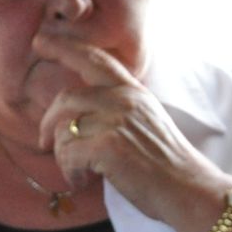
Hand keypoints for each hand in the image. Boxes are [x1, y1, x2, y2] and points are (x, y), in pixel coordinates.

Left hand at [33, 29, 224, 229]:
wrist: (190, 190)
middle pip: (66, 98)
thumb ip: (119, 109)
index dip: (64, 48)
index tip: (41, 40)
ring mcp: (116, 121)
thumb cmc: (167, 165)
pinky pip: (67, 154)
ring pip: (63, 130)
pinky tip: (83, 180)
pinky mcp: (108, 146)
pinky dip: (69, 171)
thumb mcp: (146, 122)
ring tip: (78, 172)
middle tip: (44, 141)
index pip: (95, 60)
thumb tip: (81, 113)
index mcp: (133, 92)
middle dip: (47, 122)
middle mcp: (124, 100)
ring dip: (62, 156)